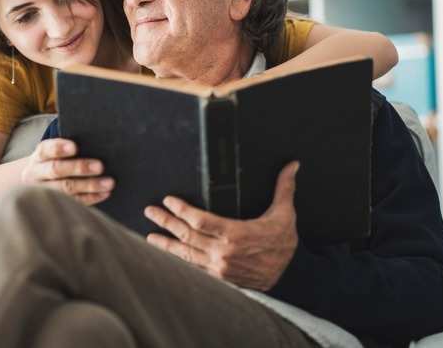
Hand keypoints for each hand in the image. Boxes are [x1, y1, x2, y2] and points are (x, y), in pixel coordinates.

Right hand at [21, 138, 113, 205]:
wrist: (36, 183)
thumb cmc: (53, 162)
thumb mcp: (52, 153)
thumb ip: (67, 148)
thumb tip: (94, 143)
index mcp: (39, 157)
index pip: (46, 150)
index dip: (59, 148)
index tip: (74, 147)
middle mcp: (38, 174)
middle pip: (56, 170)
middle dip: (79, 167)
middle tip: (100, 166)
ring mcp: (45, 191)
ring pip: (66, 189)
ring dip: (89, 185)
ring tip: (108, 182)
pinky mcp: (55, 204)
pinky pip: (74, 202)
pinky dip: (91, 197)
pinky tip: (104, 193)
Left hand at [144, 161, 299, 290]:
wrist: (292, 276)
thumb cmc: (284, 242)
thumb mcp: (285, 214)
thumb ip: (284, 188)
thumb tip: (292, 165)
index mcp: (236, 234)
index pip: (200, 221)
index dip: (182, 210)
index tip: (169, 201)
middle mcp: (223, 253)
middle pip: (187, 235)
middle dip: (166, 222)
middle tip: (150, 211)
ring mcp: (219, 268)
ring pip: (186, 254)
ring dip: (166, 244)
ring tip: (150, 236)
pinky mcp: (220, 278)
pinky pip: (193, 268)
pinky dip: (178, 261)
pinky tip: (167, 255)